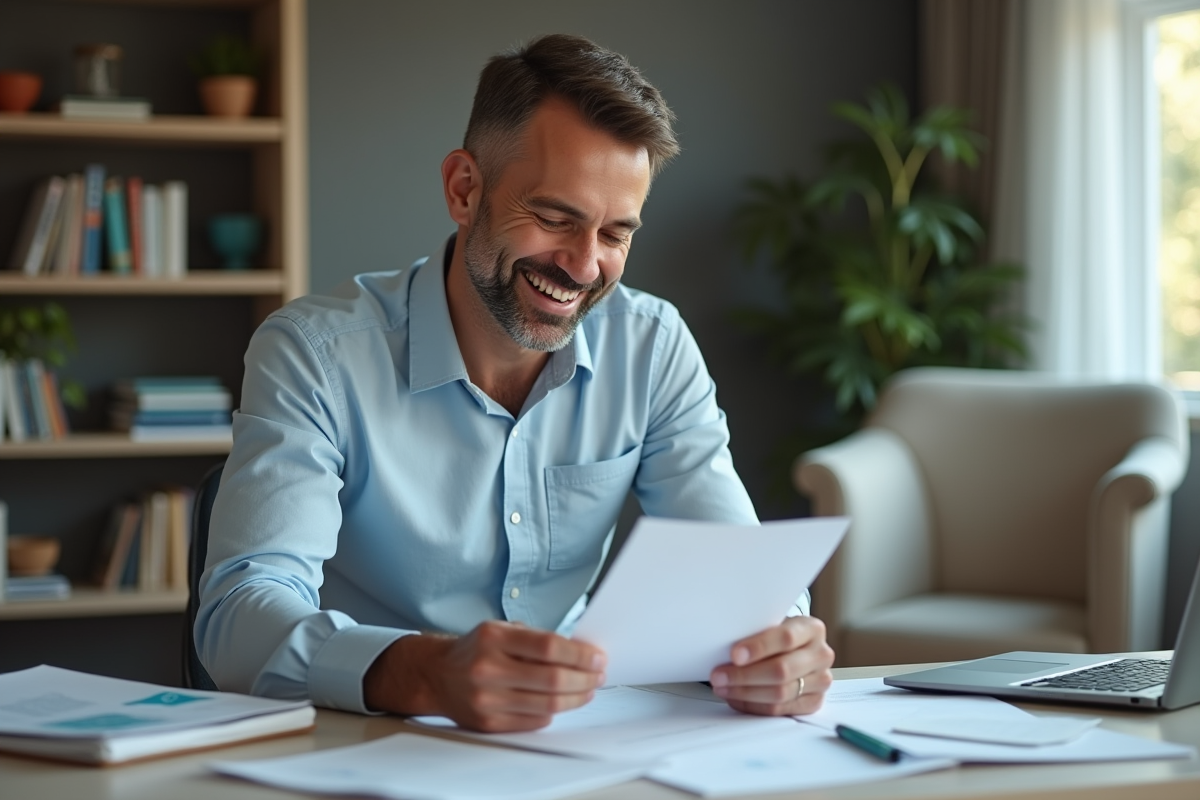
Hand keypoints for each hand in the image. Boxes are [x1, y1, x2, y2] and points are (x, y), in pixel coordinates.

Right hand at [364, 620, 605, 731]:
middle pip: (552, 679)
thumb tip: (582, 652)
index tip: (598, 658)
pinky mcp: (488, 722)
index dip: (579, 655)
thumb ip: (537, 639)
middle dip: (584, 678)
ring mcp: (486, 699)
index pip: (548, 647)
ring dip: (576, 698)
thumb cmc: (477, 649)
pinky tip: (563, 702)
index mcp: (493, 638)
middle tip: (599, 675)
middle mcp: (487, 669)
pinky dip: (554, 712)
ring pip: (547, 705)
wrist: (437, 675)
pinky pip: (534, 721)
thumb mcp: (501, 630)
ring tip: (588, 690)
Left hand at [708, 616, 833, 715]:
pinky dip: (753, 705)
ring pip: (780, 693)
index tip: (735, 654)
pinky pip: (779, 710)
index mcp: (812, 629)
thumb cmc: (776, 635)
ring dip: (745, 693)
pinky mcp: (814, 702)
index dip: (759, 647)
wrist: (795, 648)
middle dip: (744, 675)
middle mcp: (821, 655)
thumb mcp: (769, 624)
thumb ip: (755, 631)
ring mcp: (820, 680)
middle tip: (719, 675)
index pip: (786, 638)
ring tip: (722, 687)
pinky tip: (736, 698)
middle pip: (782, 670)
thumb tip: (722, 645)